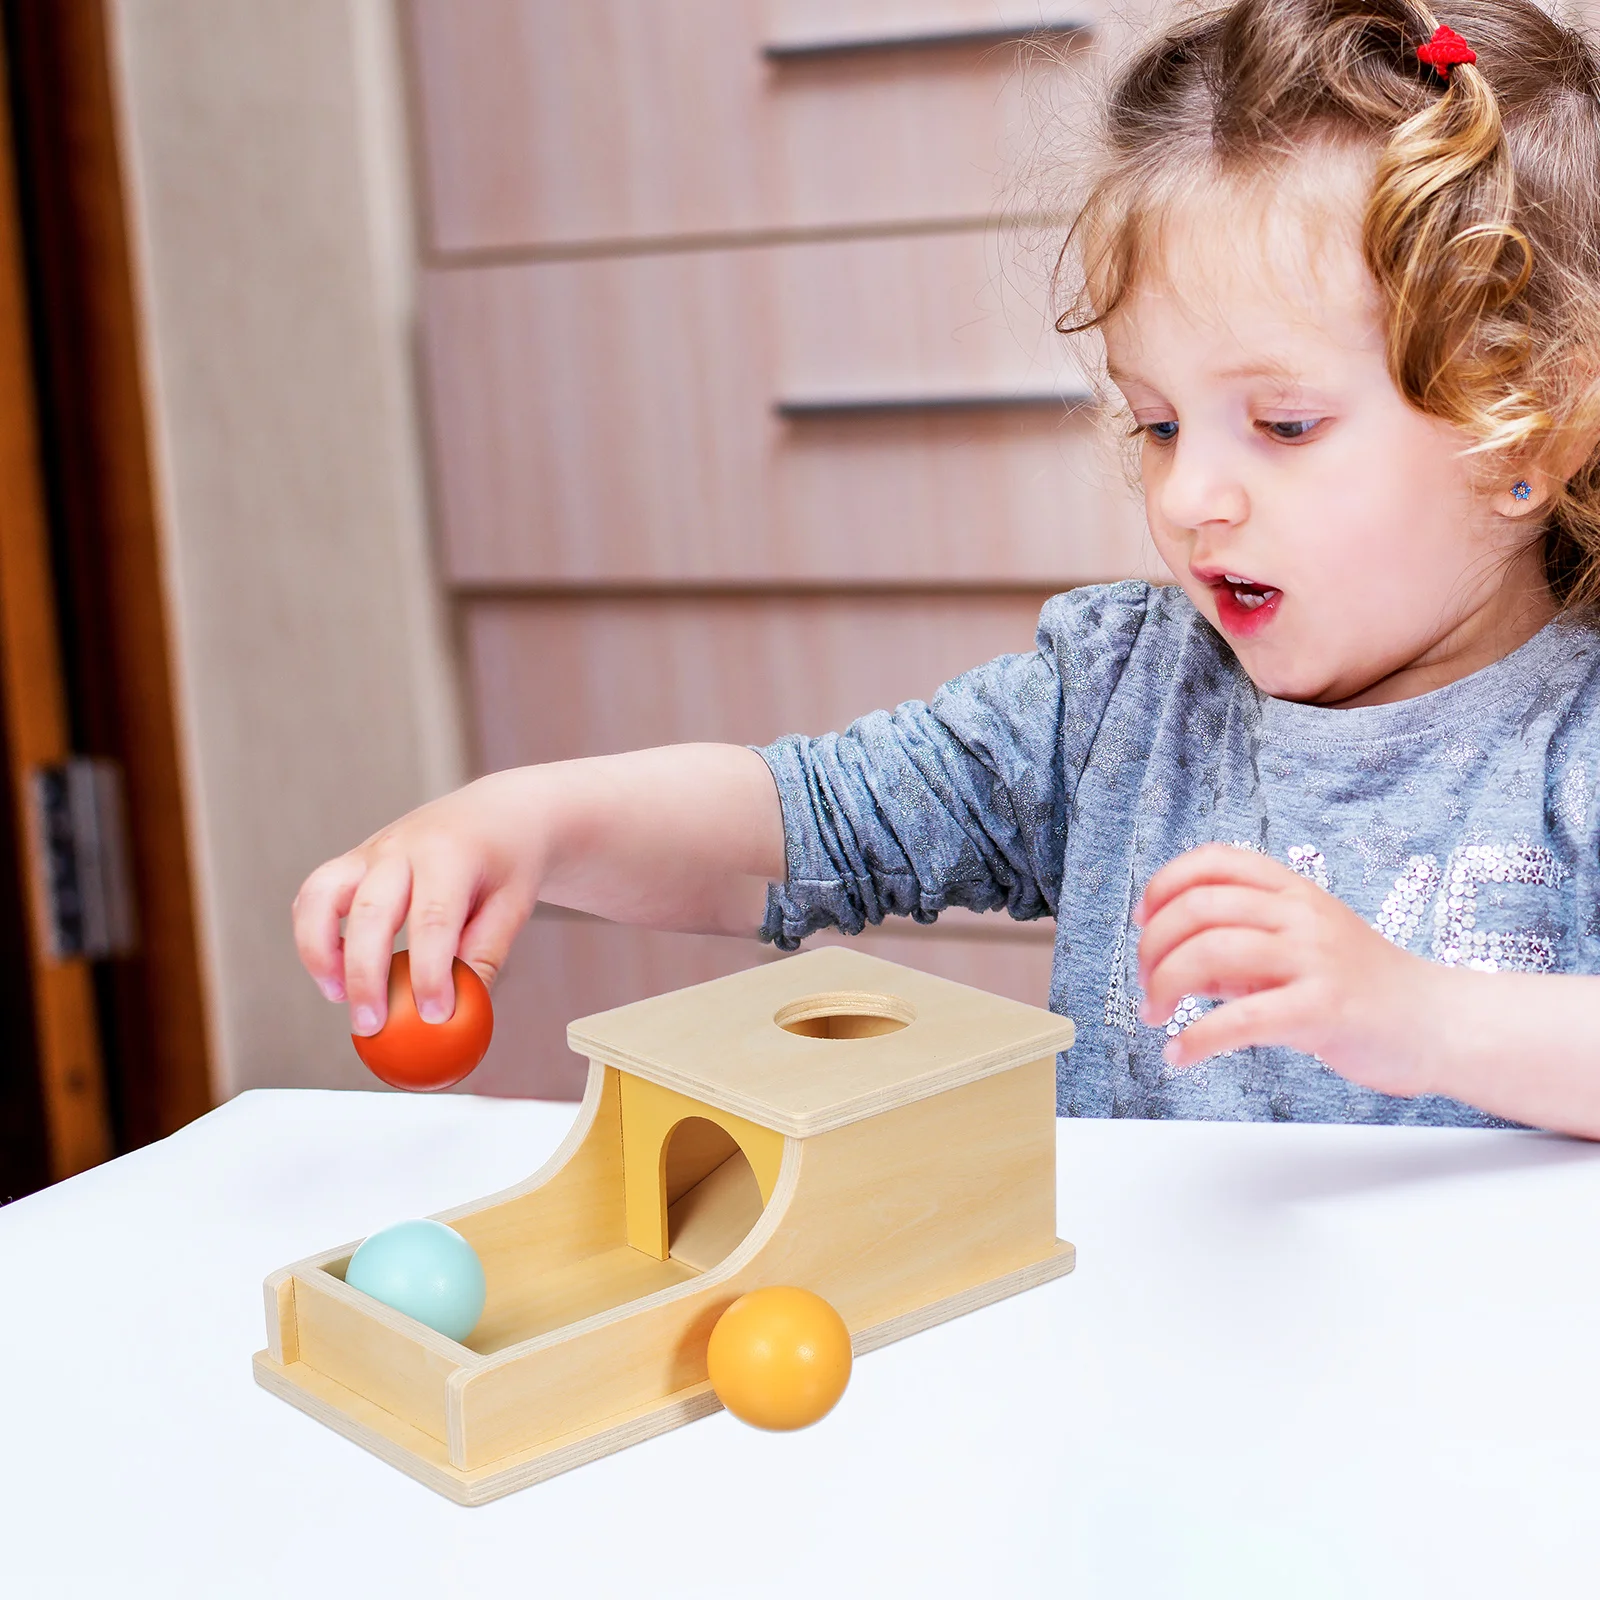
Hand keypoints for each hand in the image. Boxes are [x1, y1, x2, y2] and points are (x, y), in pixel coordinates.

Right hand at [292, 770, 544, 1036]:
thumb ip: (485, 956)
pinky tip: (333, 973)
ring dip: (319, 950)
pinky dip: (313, 934)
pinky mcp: (354, 861)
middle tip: (371, 1026)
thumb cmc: (508, 864)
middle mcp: (403, 847)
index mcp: (451, 854)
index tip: (435, 1018)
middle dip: (365, 975)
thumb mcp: (513, 905)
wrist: (497, 811)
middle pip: (370, 912)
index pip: (433, 920)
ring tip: (336, 997)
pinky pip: (316, 895)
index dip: (429, 973)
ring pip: (321, 894)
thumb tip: (459, 1016)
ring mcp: (372, 850)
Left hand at [1134, 843, 1446, 1097]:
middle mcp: (1302, 914)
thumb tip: (1169, 961)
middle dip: (1152, 946)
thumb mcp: (1295, 948)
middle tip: (1146, 984)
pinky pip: (1241, 1020)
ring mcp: (1315, 959)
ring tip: (1154, 1015)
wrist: (1436, 1023)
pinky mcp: (1324, 1009)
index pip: (1215, 861)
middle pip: (1199, 907)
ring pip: (1211, 953)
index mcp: (1293, 891)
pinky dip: (1196, 1040)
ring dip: (1162, 986)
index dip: (1165, 885)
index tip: (1143, 921)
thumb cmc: (1358, 987)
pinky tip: (1179, 1055)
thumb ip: (1236, 949)